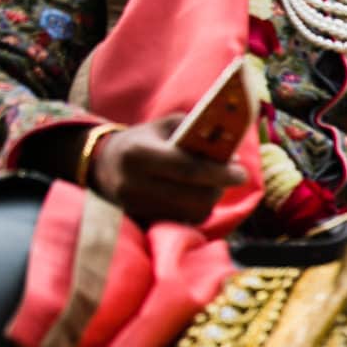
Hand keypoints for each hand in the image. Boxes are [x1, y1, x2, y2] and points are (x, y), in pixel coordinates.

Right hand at [89, 114, 246, 224]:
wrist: (103, 165)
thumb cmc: (143, 140)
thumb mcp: (165, 126)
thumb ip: (197, 132)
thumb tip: (232, 155)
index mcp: (139, 153)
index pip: (188, 169)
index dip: (220, 173)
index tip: (243, 173)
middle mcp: (134, 184)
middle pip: (194, 196)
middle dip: (219, 187)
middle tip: (232, 177)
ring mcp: (136, 207)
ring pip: (192, 212)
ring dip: (210, 199)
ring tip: (210, 184)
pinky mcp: (141, 221)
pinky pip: (183, 221)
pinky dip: (196, 209)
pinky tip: (193, 195)